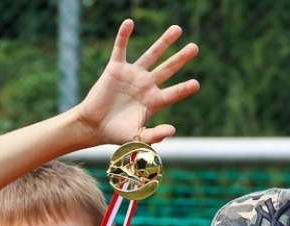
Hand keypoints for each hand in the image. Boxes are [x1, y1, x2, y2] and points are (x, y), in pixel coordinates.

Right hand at [75, 21, 200, 145]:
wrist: (93, 126)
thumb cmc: (116, 133)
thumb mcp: (136, 137)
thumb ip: (153, 135)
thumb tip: (172, 130)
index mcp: (154, 101)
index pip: (174, 93)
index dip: (184, 89)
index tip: (196, 84)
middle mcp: (146, 85)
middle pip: (168, 68)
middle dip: (181, 58)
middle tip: (195, 47)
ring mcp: (132, 75)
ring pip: (151, 54)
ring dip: (164, 42)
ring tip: (177, 29)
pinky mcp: (115, 68)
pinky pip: (120, 48)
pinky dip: (124, 36)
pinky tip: (129, 23)